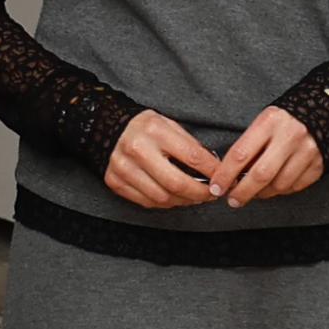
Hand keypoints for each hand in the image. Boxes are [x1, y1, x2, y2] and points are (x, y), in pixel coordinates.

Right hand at [103, 110, 224, 209]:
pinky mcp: (115, 182)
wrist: (104, 127)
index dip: (213, 172)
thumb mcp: (169, 125)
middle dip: (200, 194)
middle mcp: (137, 149)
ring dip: (183, 201)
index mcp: (154, 130)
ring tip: (193, 197)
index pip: (192, 157)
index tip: (223, 179)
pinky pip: (146, 202)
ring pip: (162, 198)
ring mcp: (123, 167)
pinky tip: (173, 197)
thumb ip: (190, 145)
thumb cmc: (144, 128)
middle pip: (177, 183)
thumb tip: (214, 170)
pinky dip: (165, 203)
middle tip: (211, 195)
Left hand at [210, 104, 323, 207]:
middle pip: (260, 175)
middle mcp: (290, 136)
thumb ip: (249, 145)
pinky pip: (295, 187)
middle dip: (242, 192)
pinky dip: (281, 191)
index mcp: (270, 122)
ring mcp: (307, 152)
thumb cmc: (286, 120)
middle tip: (233, 200)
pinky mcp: (318, 165)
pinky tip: (274, 185)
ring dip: (262, 194)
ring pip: (279, 185)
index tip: (216, 187)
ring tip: (254, 192)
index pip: (240, 154)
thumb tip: (229, 174)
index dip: (225, 175)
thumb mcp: (264, 122)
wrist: (325, 110)